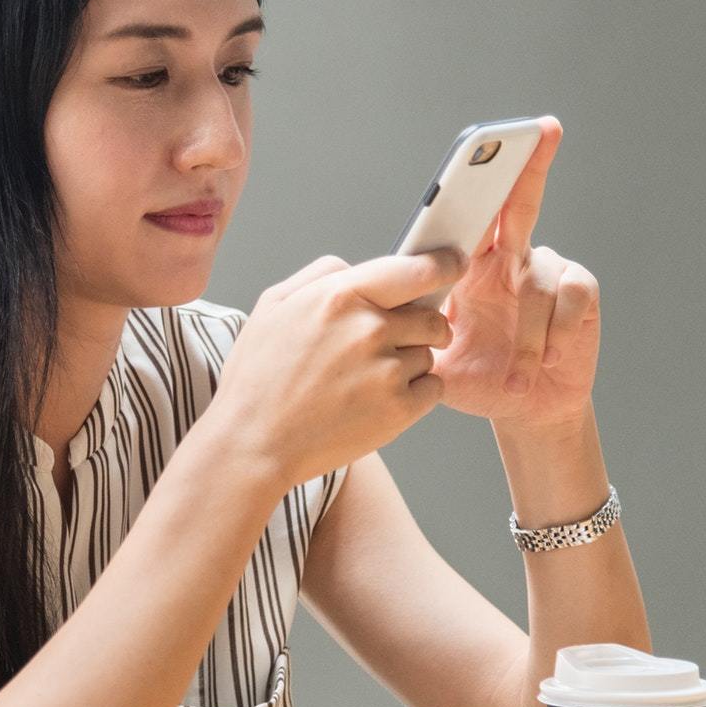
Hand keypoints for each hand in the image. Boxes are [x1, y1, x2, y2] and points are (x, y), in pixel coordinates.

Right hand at [206, 247, 467, 488]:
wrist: (253, 442)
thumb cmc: (258, 377)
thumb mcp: (273, 305)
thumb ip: (320, 276)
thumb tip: (357, 268)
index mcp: (340, 297)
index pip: (415, 269)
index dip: (442, 265)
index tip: (452, 264)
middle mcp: (369, 329)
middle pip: (431, 316)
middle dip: (422, 326)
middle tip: (392, 342)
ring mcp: (387, 371)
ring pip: (429, 353)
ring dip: (410, 362)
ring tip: (365, 379)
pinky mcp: (398, 410)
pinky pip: (432, 388)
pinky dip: (415, 393)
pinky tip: (376, 399)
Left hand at [430, 116, 600, 429]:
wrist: (524, 411)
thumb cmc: (475, 376)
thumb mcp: (432, 354)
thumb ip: (411, 327)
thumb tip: (376, 306)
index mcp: (471, 266)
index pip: (469, 214)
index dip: (476, 177)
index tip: (480, 139)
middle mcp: (511, 260)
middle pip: (520, 203)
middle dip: (531, 164)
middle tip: (541, 128)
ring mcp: (547, 273)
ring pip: (535, 280)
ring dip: (525, 336)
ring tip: (517, 374)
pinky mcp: (579, 293)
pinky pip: (566, 298)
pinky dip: (553, 335)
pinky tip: (547, 359)